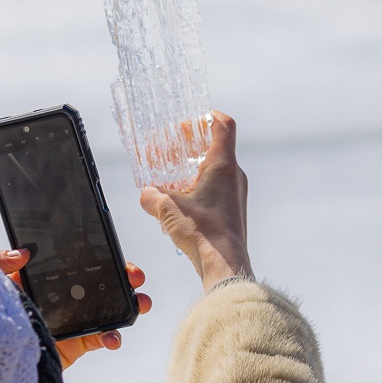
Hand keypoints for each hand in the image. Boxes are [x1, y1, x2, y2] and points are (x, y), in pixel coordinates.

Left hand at [0, 248, 151, 370]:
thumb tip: (21, 253)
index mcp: (46, 277)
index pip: (78, 261)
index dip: (102, 256)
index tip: (118, 256)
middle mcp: (63, 297)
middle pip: (101, 282)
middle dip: (125, 278)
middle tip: (135, 278)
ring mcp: (72, 320)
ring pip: (110, 308)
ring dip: (130, 306)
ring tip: (140, 305)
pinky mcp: (76, 344)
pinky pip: (101, 337)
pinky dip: (113, 337)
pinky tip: (113, 338)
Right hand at [139, 111, 252, 292]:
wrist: (226, 266)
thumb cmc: (204, 234)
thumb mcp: (168, 209)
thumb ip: (151, 196)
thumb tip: (145, 194)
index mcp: (224, 166)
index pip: (224, 126)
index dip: (209, 116)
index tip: (193, 119)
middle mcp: (235, 177)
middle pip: (218, 148)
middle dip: (195, 146)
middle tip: (176, 148)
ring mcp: (236, 196)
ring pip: (218, 172)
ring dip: (196, 170)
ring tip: (175, 178)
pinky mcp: (232, 213)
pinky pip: (217, 191)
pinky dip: (200, 189)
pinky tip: (182, 204)